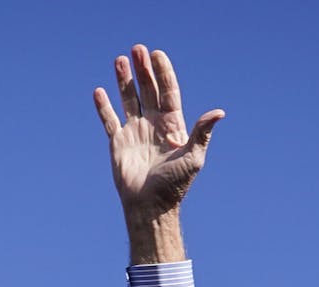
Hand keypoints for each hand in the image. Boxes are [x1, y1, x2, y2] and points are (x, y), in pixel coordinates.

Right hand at [93, 44, 223, 261]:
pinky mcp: (118, 143)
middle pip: (148, 90)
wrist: (150, 206)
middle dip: (143, 70)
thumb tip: (219, 112)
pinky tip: (99, 91)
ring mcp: (135, 132)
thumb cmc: (175, 185)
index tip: (157, 55)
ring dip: (124, 80)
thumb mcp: (194, 157)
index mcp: (173, 126)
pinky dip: (104, 107)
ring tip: (119, 59)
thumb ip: (202, 132)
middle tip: (137, 49)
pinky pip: (109, 120)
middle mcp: (154, 125)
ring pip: (129, 100)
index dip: (163, 73)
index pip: (168, 92)